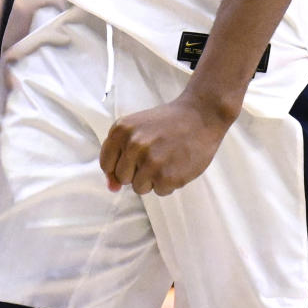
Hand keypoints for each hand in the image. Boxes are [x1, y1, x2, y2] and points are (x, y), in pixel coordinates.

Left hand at [99, 90, 233, 196]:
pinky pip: (159, 191)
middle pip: (122, 178)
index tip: (134, 160)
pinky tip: (176, 165)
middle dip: (137, 172)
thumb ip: (119, 155)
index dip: (119, 166)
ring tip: (166, 160)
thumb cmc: (167, 123)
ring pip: (139, 188)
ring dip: (152, 179)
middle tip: (155, 155)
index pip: (106, 164)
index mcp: (120, 130)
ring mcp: (150, 162)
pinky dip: (168, 183)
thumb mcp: (136, 129)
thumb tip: (111, 187)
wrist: (200, 116)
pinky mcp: (167, 176)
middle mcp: (132, 146)